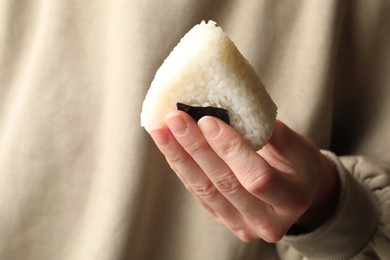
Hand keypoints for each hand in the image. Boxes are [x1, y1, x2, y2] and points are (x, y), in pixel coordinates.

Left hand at [148, 111, 338, 242]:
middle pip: (224, 184)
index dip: (230, 149)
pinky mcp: (225, 219)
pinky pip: (199, 193)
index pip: (257, 177)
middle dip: (195, 148)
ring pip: (205, 190)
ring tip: (161, 130)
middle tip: (174, 118)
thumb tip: (229, 107)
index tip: (207, 120)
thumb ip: (267, 131)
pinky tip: (169, 146)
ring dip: (179, 157)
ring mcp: (243, 225)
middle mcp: (266, 221)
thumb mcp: (297, 146)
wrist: (300, 194)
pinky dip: (182, 167)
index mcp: (292, 200)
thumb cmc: (300, 165)